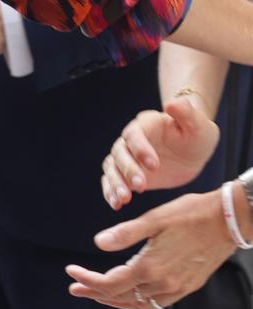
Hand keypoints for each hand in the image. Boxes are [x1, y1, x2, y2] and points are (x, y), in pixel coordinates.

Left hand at [67, 188, 231, 308]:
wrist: (230, 220)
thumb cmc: (192, 213)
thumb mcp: (155, 218)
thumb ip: (125, 234)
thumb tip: (98, 243)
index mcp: (150, 266)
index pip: (109, 283)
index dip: (87, 280)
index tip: (70, 272)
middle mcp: (163, 284)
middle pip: (120, 297)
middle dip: (95, 292)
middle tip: (75, 287)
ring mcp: (177, 289)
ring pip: (138, 304)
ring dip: (115, 300)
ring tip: (97, 291)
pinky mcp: (187, 287)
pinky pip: (155, 303)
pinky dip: (137, 301)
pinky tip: (129, 291)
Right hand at [101, 95, 219, 208]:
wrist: (192, 153)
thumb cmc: (197, 135)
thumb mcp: (198, 124)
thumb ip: (186, 112)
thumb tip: (169, 103)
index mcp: (146, 124)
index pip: (134, 134)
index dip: (140, 149)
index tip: (154, 166)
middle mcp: (131, 140)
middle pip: (119, 152)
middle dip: (128, 170)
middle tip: (141, 187)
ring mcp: (126, 157)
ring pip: (111, 168)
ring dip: (115, 184)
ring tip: (124, 200)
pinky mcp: (126, 174)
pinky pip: (111, 181)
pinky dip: (110, 192)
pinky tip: (116, 205)